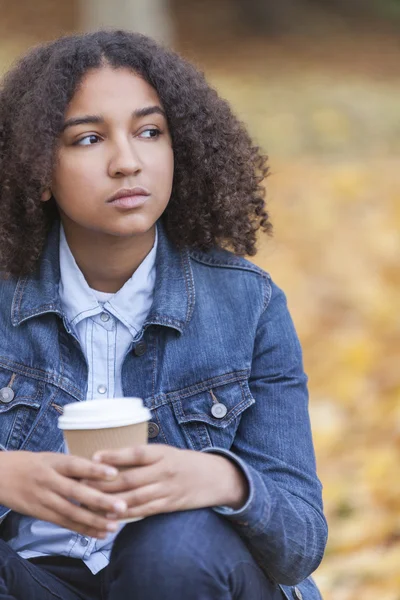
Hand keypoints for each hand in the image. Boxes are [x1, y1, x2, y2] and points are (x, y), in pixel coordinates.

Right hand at [0, 451, 127, 537]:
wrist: (0, 475)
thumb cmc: (33, 464)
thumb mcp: (51, 458)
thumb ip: (73, 466)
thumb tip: (104, 470)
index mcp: (54, 462)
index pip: (76, 465)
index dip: (94, 469)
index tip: (114, 473)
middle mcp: (48, 480)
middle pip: (75, 492)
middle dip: (100, 501)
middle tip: (122, 507)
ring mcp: (43, 499)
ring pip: (70, 512)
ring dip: (94, 521)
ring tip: (114, 526)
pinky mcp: (40, 514)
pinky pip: (63, 523)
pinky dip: (82, 529)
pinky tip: (99, 533)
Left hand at [90, 445, 248, 519]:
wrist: (214, 478)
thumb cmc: (183, 462)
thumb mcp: (166, 452)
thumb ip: (142, 456)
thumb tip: (109, 458)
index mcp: (163, 453)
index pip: (136, 453)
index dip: (115, 455)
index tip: (94, 457)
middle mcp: (164, 471)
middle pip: (130, 479)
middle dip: (103, 483)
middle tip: (81, 483)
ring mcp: (167, 490)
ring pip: (134, 498)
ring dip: (109, 501)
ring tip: (88, 501)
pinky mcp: (168, 506)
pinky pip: (143, 511)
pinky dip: (125, 514)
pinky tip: (109, 515)